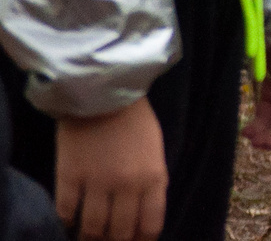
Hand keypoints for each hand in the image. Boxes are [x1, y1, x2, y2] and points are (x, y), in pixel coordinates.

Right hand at [53, 99, 163, 240]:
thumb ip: (151, 182)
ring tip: (89, 238)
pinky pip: (66, 212)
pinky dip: (67, 222)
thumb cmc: (134, 119)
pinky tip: (70, 221)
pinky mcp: (70, 177)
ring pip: (92, 229)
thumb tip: (141, 214)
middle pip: (120, 233)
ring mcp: (97, 183)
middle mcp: (127, 186)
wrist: (103, 92)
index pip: (150, 225)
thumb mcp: (155, 151)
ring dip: (90, 238)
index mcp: (154, 178)